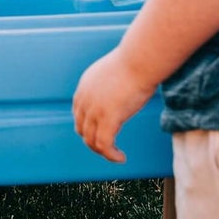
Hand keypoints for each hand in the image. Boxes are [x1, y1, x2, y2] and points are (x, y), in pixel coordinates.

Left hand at [72, 48, 161, 163]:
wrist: (140, 60)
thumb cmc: (136, 64)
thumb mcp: (115, 73)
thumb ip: (112, 85)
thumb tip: (121, 92)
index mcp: (84, 87)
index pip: (79, 114)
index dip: (88, 128)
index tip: (103, 133)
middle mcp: (84, 99)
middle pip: (82, 129)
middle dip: (94, 141)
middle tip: (109, 148)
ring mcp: (94, 110)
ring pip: (91, 140)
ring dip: (102, 151)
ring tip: (116, 155)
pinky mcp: (107, 119)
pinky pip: (104, 145)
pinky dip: (111, 155)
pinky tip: (121, 158)